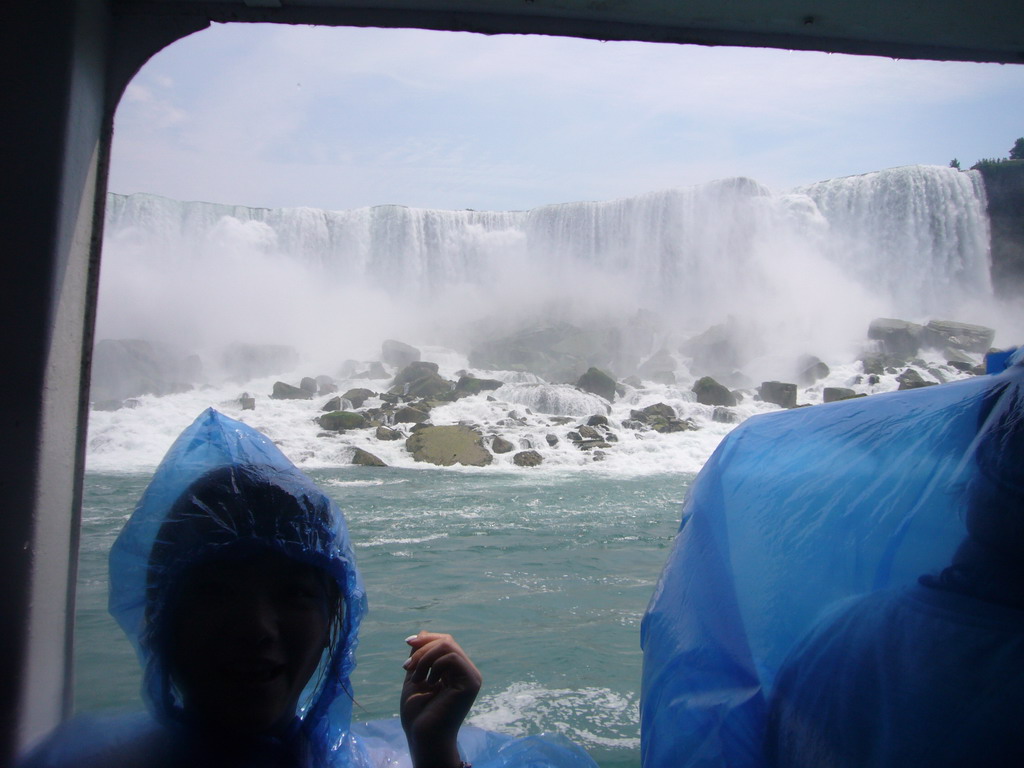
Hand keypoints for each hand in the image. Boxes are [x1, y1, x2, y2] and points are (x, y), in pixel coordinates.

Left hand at [400, 631, 481, 767]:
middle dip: (422, 649)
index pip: (445, 642)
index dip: (426, 639)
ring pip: (449, 647)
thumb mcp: (416, 677)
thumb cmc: (418, 714)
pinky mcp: (471, 682)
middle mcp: (466, 672)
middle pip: (447, 641)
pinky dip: (434, 664)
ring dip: (425, 658)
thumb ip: (420, 656)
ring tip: (414, 677)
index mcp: (455, 671)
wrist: (423, 737)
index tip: (407, 642)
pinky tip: (427, 682)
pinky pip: (453, 658)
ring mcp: (471, 677)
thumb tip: (423, 631)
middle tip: (406, 667)